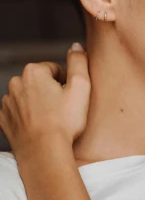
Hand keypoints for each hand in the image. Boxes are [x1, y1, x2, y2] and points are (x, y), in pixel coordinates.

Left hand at [0, 44, 90, 159]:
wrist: (43, 153)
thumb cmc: (64, 122)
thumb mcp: (81, 88)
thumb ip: (79, 62)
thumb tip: (76, 46)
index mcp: (33, 72)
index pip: (55, 70)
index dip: (66, 84)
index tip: (70, 100)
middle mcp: (15, 83)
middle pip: (39, 82)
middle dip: (50, 93)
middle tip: (62, 111)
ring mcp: (7, 102)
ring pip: (27, 97)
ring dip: (38, 105)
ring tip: (50, 121)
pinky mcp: (3, 119)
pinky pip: (17, 113)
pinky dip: (26, 118)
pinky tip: (37, 127)